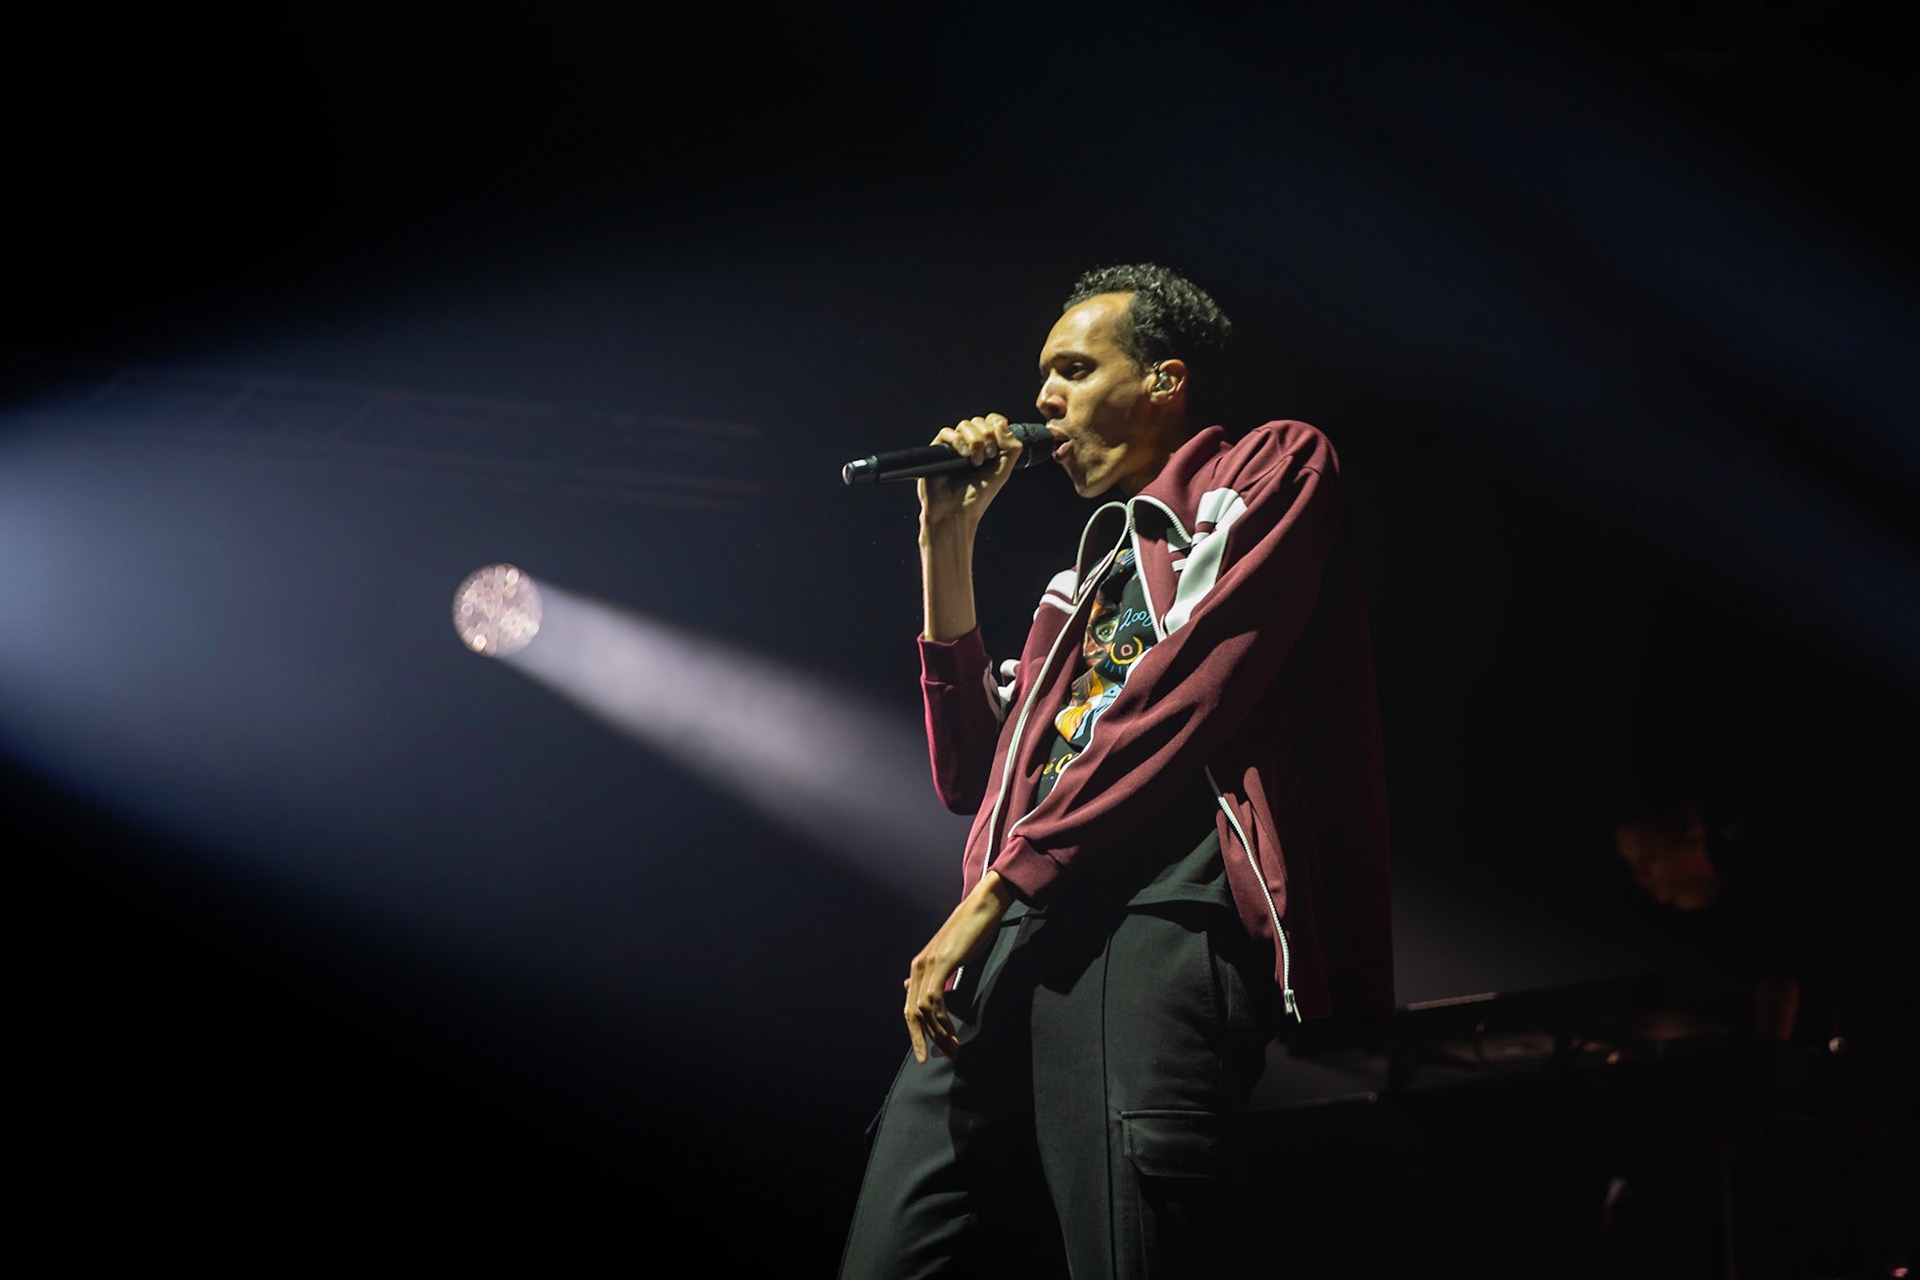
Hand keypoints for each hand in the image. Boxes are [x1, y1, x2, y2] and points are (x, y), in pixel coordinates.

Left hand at [903, 870, 1014, 1062]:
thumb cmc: (971, 931)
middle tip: (937, 1058)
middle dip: (923, 1039)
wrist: (983, 906)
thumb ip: (936, 975)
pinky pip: (935, 998)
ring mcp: (929, 963)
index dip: (917, 1033)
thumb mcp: (950, 956)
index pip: (911, 1007)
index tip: (927, 1053)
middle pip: (912, 1012)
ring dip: (937, 1033)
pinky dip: (941, 1019)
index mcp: (920, 967)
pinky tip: (951, 1031)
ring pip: (924, 1010)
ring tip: (952, 1049)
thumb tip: (915, 990)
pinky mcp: (942, 961)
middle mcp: (919, 966)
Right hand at [918, 414, 1024, 529]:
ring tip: (975, 462)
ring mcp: (955, 446)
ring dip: (974, 441)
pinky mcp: (938, 450)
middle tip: (988, 457)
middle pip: (980, 421)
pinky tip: (963, 455)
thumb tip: (1002, 423)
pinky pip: (947, 432)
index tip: (1000, 442)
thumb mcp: (1003, 471)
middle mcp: (971, 444)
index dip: (997, 425)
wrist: (956, 511)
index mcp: (988, 447)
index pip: (993, 422)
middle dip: (987, 436)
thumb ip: (1011, 447)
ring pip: (965, 425)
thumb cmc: (978, 496)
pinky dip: (958, 440)